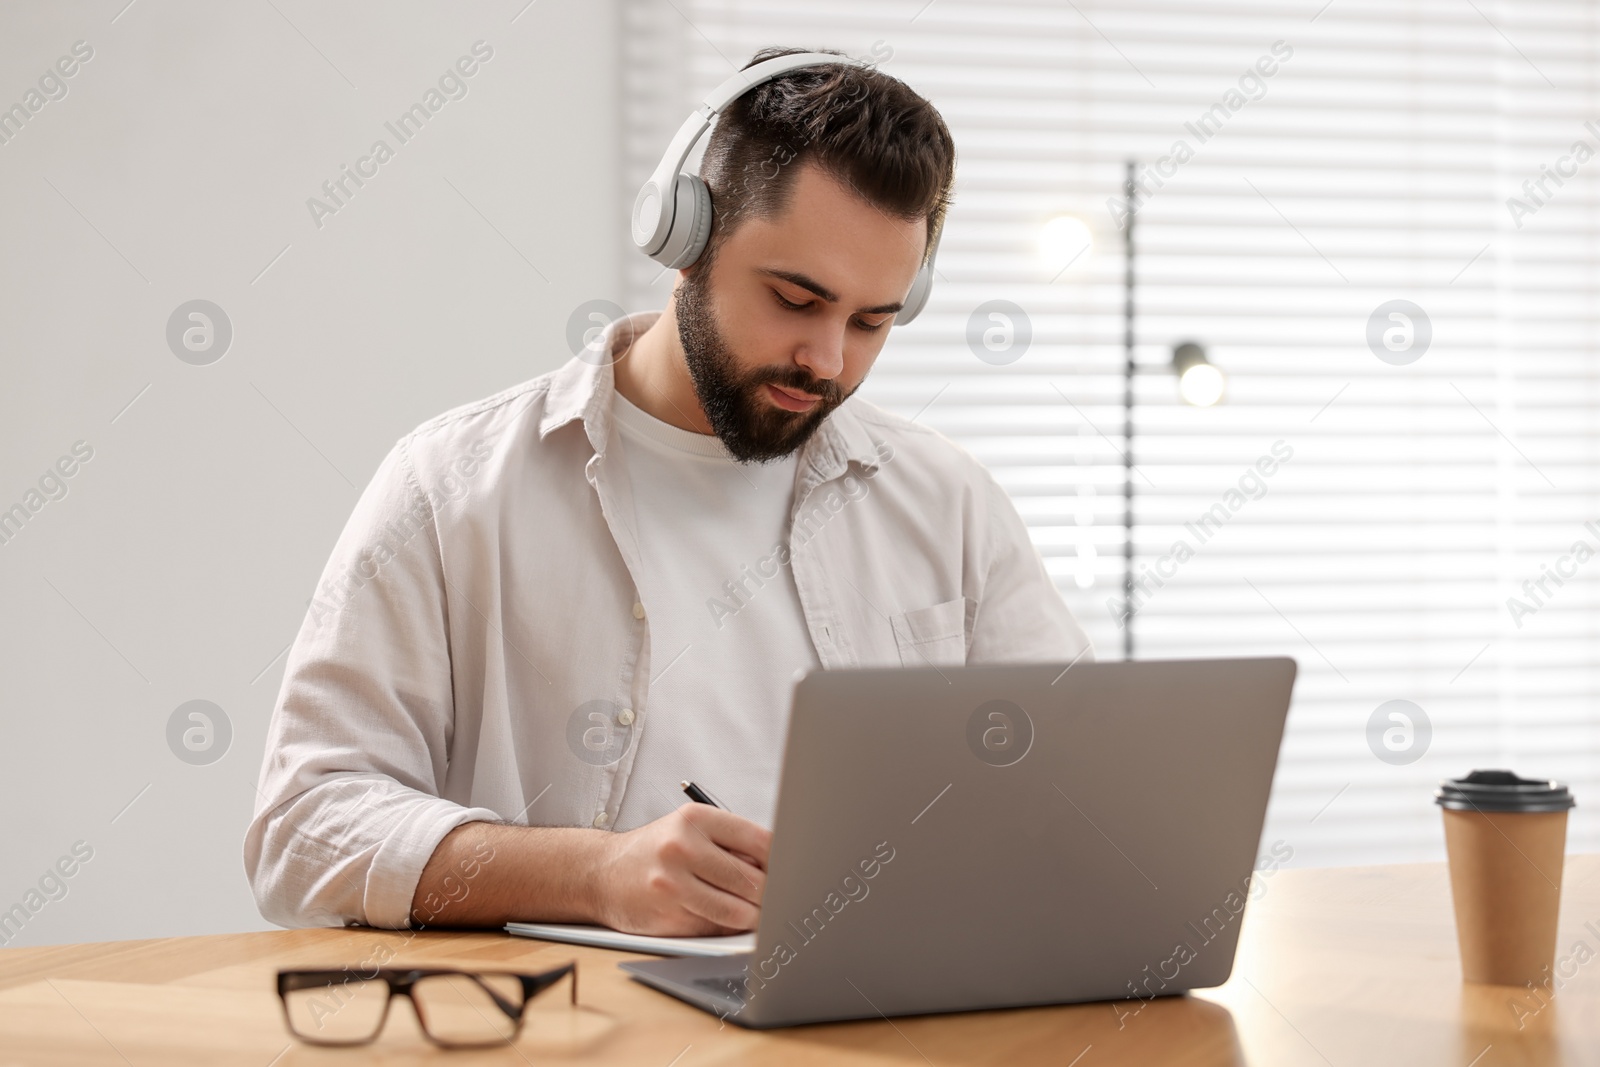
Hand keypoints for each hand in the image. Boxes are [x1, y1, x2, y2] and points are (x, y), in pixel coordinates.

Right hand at [593, 803, 771, 934]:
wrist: (600, 873)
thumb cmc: (654, 850)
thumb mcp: (689, 829)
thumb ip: (731, 843)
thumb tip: (779, 867)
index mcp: (694, 819)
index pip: (758, 840)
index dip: (782, 860)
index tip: (792, 870)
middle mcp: (682, 848)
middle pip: (751, 880)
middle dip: (768, 894)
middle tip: (775, 898)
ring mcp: (672, 884)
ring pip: (737, 911)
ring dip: (752, 917)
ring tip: (754, 913)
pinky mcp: (666, 917)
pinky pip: (714, 930)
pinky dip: (725, 929)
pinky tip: (719, 918)